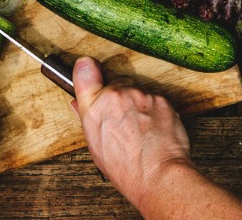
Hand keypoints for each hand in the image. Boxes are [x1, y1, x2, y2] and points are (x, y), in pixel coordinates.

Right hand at [72, 57, 193, 211]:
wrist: (157, 174)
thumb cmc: (125, 168)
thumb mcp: (96, 146)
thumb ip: (88, 118)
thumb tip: (80, 104)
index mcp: (94, 107)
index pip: (84, 71)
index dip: (87, 69)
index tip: (88, 67)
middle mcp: (117, 95)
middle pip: (117, 83)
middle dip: (119, 97)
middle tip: (123, 120)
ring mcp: (141, 95)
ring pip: (138, 92)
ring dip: (138, 105)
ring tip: (140, 130)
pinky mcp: (161, 98)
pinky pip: (155, 100)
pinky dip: (155, 111)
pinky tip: (153, 129)